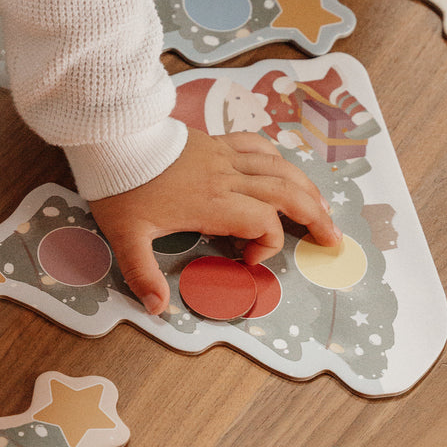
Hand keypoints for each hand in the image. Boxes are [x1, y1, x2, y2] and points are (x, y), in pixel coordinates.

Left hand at [89, 127, 339, 314]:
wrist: (113, 138)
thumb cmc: (121, 188)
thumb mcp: (126, 237)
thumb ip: (143, 274)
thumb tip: (157, 308)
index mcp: (212, 203)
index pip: (262, 223)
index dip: (266, 247)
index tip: (246, 261)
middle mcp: (227, 177)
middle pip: (286, 193)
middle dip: (315, 217)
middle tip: (333, 240)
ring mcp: (224, 156)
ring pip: (280, 167)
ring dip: (306, 188)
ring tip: (323, 208)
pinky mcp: (217, 142)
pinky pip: (258, 145)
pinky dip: (278, 159)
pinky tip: (285, 170)